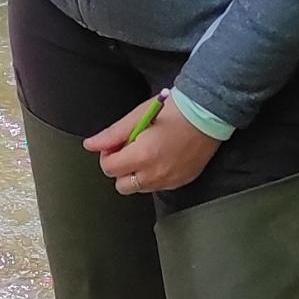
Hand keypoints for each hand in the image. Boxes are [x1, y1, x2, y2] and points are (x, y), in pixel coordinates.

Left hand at [87, 97, 220, 196]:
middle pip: (122, 185)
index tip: (115, 144)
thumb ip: (112, 134)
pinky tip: (161, 157)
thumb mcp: (139, 116)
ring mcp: (170, 180)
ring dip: (137, 173)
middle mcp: (156, 173)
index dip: (108, 155)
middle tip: (130, 149)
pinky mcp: (182, 181)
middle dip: (121, 168)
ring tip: (148, 151)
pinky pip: (158, 187)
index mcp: (143, 155)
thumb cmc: (174, 110)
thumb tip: (90, 144)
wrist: (208, 113)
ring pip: (139, 188)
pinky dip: (153, 176)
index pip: (109, 169)